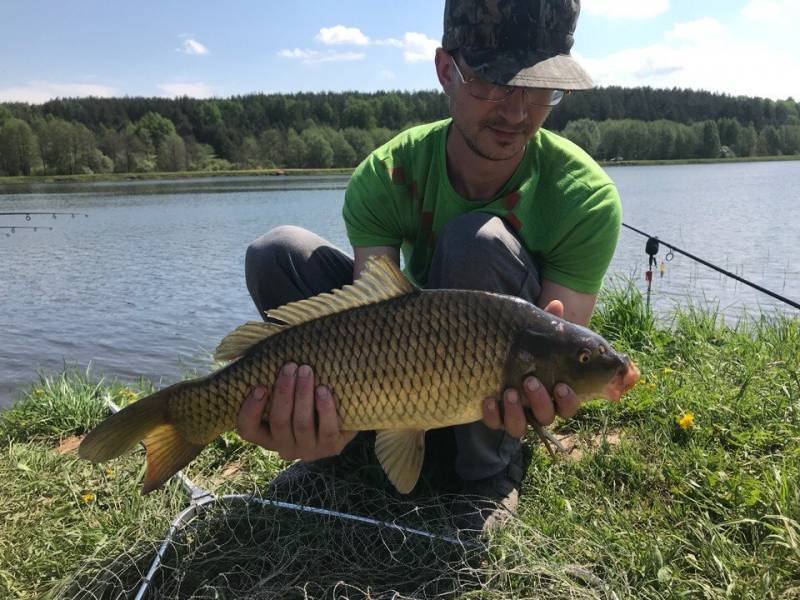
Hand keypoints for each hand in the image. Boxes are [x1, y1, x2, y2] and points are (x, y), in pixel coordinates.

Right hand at [236, 363, 356, 460]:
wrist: (342, 414)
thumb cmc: (305, 397)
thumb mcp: (286, 391)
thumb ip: (264, 376)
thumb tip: (236, 356)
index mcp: (267, 435)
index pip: (248, 430)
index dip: (250, 410)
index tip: (259, 386)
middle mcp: (285, 447)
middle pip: (279, 421)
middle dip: (284, 392)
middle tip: (290, 366)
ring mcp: (308, 450)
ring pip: (302, 424)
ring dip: (303, 395)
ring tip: (306, 370)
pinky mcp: (332, 448)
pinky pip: (326, 429)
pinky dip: (325, 408)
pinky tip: (323, 390)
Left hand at [481, 299, 578, 437]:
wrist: (490, 355)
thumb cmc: (523, 348)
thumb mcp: (534, 335)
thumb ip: (547, 323)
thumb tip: (557, 304)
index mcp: (553, 393)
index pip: (568, 406)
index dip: (567, 400)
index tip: (561, 385)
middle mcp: (536, 409)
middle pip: (547, 417)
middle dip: (540, 401)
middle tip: (530, 380)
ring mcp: (515, 415)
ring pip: (521, 428)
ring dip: (516, 413)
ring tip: (509, 391)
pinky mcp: (495, 417)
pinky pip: (495, 424)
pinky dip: (492, 414)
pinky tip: (488, 399)